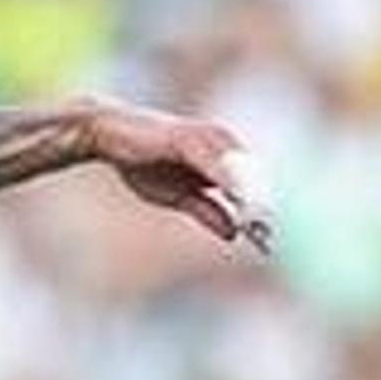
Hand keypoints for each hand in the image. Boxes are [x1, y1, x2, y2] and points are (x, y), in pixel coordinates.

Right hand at [85, 100, 270, 252]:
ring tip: (260, 226)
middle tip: (271, 241)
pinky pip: (213, 161)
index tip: (270, 243)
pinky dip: (228, 181)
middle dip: (264, 210)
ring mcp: (208, 137)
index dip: (262, 215)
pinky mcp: (189, 136)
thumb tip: (235, 234)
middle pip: (253, 179)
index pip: (252, 188)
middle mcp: (223, 143)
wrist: (109, 136)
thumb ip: (209, 211)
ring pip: (239, 169)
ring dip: (252, 197)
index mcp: (224, 156)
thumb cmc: (145, 162)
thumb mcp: (180, 196)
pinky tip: (237, 200)